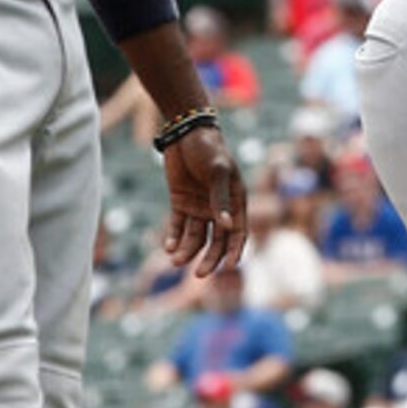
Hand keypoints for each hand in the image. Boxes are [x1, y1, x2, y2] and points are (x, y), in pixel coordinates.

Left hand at [162, 123, 248, 277]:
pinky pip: (178, 226)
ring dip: (187, 250)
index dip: (234, 251)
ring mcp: (199, 207)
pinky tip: (168, 247)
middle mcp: (218, 208)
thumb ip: (221, 198)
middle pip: (216, 241)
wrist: (184, 133)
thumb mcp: (217, 172)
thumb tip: (227, 226)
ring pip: (196, 237)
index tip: (227, 267)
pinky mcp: (181, 204)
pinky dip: (174, 238)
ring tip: (175, 260)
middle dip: (208, 258)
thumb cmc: (208, 149)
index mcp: (235, 202)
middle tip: (198, 274)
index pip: (238, 233)